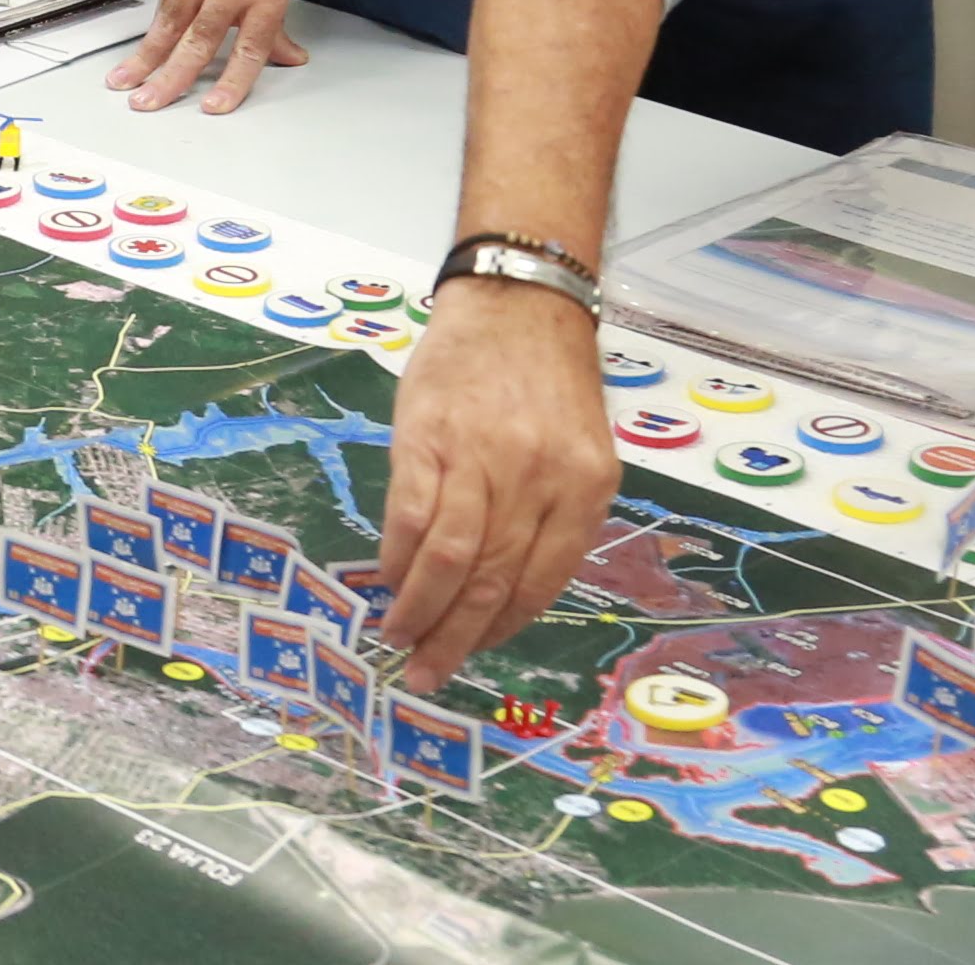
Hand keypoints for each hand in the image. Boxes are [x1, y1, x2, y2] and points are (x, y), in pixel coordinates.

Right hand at [113, 0, 306, 112]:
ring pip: (169, 23)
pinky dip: (155, 24)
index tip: (214, 105)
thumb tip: (290, 58)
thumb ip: (277, 26)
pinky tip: (142, 46)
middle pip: (199, 41)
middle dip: (170, 77)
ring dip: (144, 57)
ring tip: (123, 82)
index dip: (233, 82)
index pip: (250, 49)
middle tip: (149, 102)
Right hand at [370, 278, 615, 689]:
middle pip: (490, 579)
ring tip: (399, 636)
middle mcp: (537, 478)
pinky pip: (410, 515)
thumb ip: (551, 515)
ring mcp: (480, 457)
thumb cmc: (548, 381)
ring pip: (448, 557)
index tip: (477, 651)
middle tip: (427, 673)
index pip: (542, 580)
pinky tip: (389, 578)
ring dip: (419, 608)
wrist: (516, 300)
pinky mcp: (427, 438)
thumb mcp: (580, 450)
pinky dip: (397, 557)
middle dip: (456, 637)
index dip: (503, 625)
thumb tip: (501, 589)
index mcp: (584, 488)